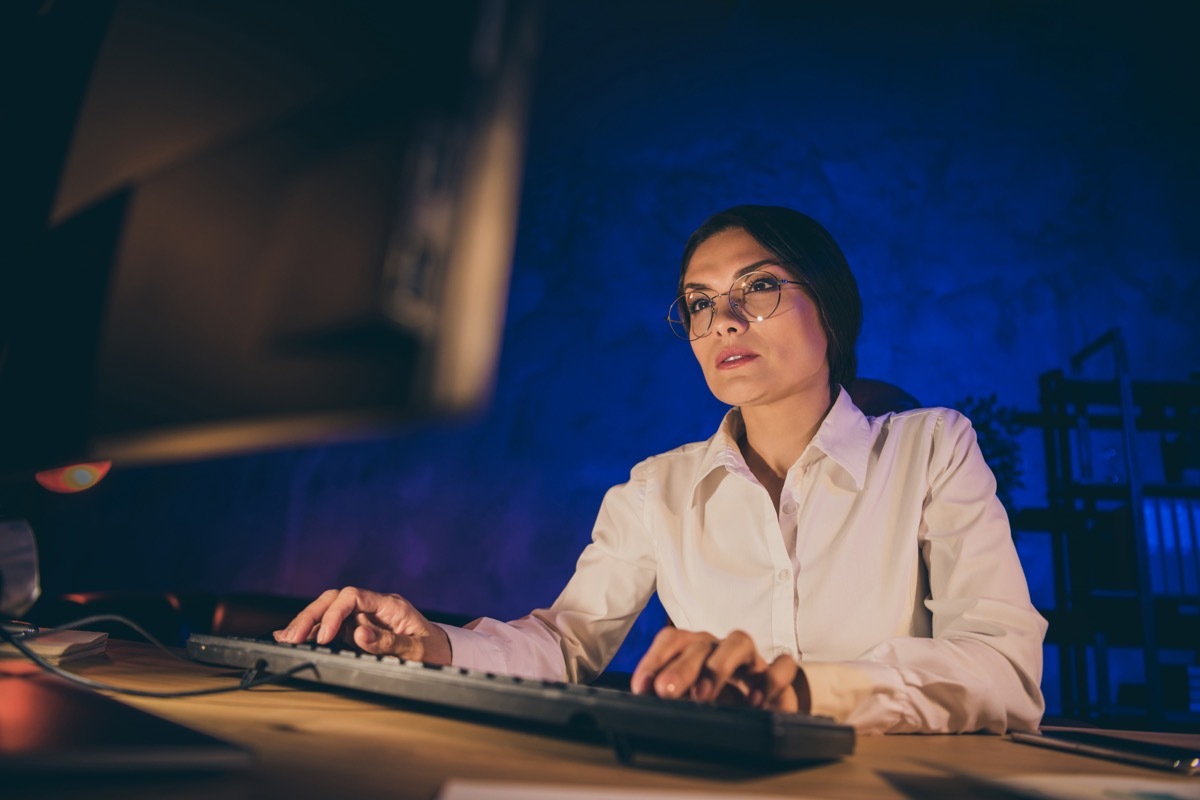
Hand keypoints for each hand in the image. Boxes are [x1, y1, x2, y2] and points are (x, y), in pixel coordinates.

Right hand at [272, 587, 451, 664]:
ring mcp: (363, 616)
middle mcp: (373, 606)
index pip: (353, 596)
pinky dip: (312, 632)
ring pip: (328, 610)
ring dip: (306, 623)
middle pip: (334, 599)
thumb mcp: (417, 651)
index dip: (335, 613)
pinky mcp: (356, 628)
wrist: (442, 651)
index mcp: (390, 605)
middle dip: (311, 616)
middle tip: (292, 638)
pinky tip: (291, 638)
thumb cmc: (433, 650)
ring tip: (285, 639)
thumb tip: (358, 634)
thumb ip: (389, 643)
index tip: (325, 636)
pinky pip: (330, 626)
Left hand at [629, 628, 809, 712]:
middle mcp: (721, 648)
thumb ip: (674, 698)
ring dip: (719, 666)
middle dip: (681, 667)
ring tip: (703, 696)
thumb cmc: (722, 701)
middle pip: (701, 643)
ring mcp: (752, 660)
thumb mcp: (692, 701)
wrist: (766, 710)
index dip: (654, 659)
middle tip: (665, 692)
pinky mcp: (780, 678)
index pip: (672, 640)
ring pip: (739, 641)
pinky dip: (768, 680)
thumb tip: (648, 702)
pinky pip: (781, 666)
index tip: (641, 687)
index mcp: (696, 650)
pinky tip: (754, 702)